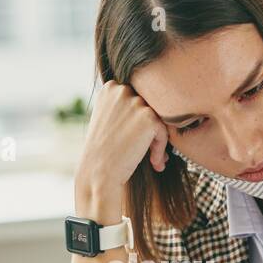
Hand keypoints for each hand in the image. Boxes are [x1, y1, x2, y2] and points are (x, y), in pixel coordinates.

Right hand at [75, 80, 168, 219]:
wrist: (98, 173)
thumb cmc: (103, 152)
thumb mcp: (108, 120)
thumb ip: (125, 108)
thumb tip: (153, 111)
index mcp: (110, 88)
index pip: (137, 98)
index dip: (139, 120)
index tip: (135, 141)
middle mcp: (121, 90)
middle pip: (149, 106)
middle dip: (150, 130)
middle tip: (148, 152)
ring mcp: (135, 102)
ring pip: (158, 119)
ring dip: (157, 140)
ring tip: (153, 160)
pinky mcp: (148, 117)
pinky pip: (164, 131)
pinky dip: (161, 148)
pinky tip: (154, 163)